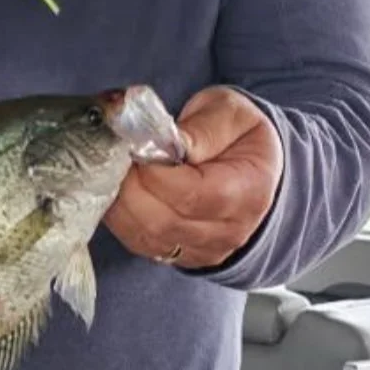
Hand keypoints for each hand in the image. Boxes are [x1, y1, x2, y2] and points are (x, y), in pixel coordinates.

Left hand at [104, 86, 282, 269]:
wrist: (254, 166)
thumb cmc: (240, 134)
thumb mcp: (230, 114)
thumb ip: (201, 127)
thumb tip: (163, 141)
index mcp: (248, 192)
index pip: (191, 194)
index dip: (153, 172)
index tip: (133, 144)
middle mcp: (228, 231)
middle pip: (163, 222)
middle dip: (129, 186)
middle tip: (115, 154)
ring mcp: (204, 249)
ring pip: (146, 237)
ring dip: (120, 202)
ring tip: (115, 168)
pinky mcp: (181, 255)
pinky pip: (139, 243)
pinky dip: (120, 218)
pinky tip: (118, 188)